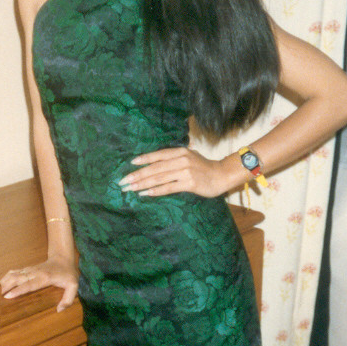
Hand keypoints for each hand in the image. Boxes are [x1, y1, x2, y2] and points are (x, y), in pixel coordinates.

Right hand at [0, 257, 78, 311]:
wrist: (63, 257)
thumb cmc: (68, 273)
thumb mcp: (73, 286)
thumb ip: (68, 299)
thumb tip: (59, 310)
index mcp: (45, 278)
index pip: (29, 285)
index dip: (18, 290)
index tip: (8, 296)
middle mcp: (34, 273)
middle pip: (17, 279)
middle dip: (5, 286)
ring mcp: (29, 270)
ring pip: (13, 274)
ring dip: (3, 281)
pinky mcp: (27, 269)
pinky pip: (14, 272)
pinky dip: (5, 277)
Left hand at [118, 147, 232, 199]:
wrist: (222, 175)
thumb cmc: (203, 167)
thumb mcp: (189, 157)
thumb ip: (173, 158)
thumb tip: (154, 163)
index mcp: (179, 152)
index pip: (157, 155)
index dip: (143, 159)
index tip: (130, 164)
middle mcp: (181, 160)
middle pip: (154, 168)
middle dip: (137, 175)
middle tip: (124, 181)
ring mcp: (185, 171)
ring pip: (159, 178)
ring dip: (142, 184)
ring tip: (131, 188)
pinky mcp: (189, 183)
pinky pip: (169, 188)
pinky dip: (156, 191)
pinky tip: (145, 193)